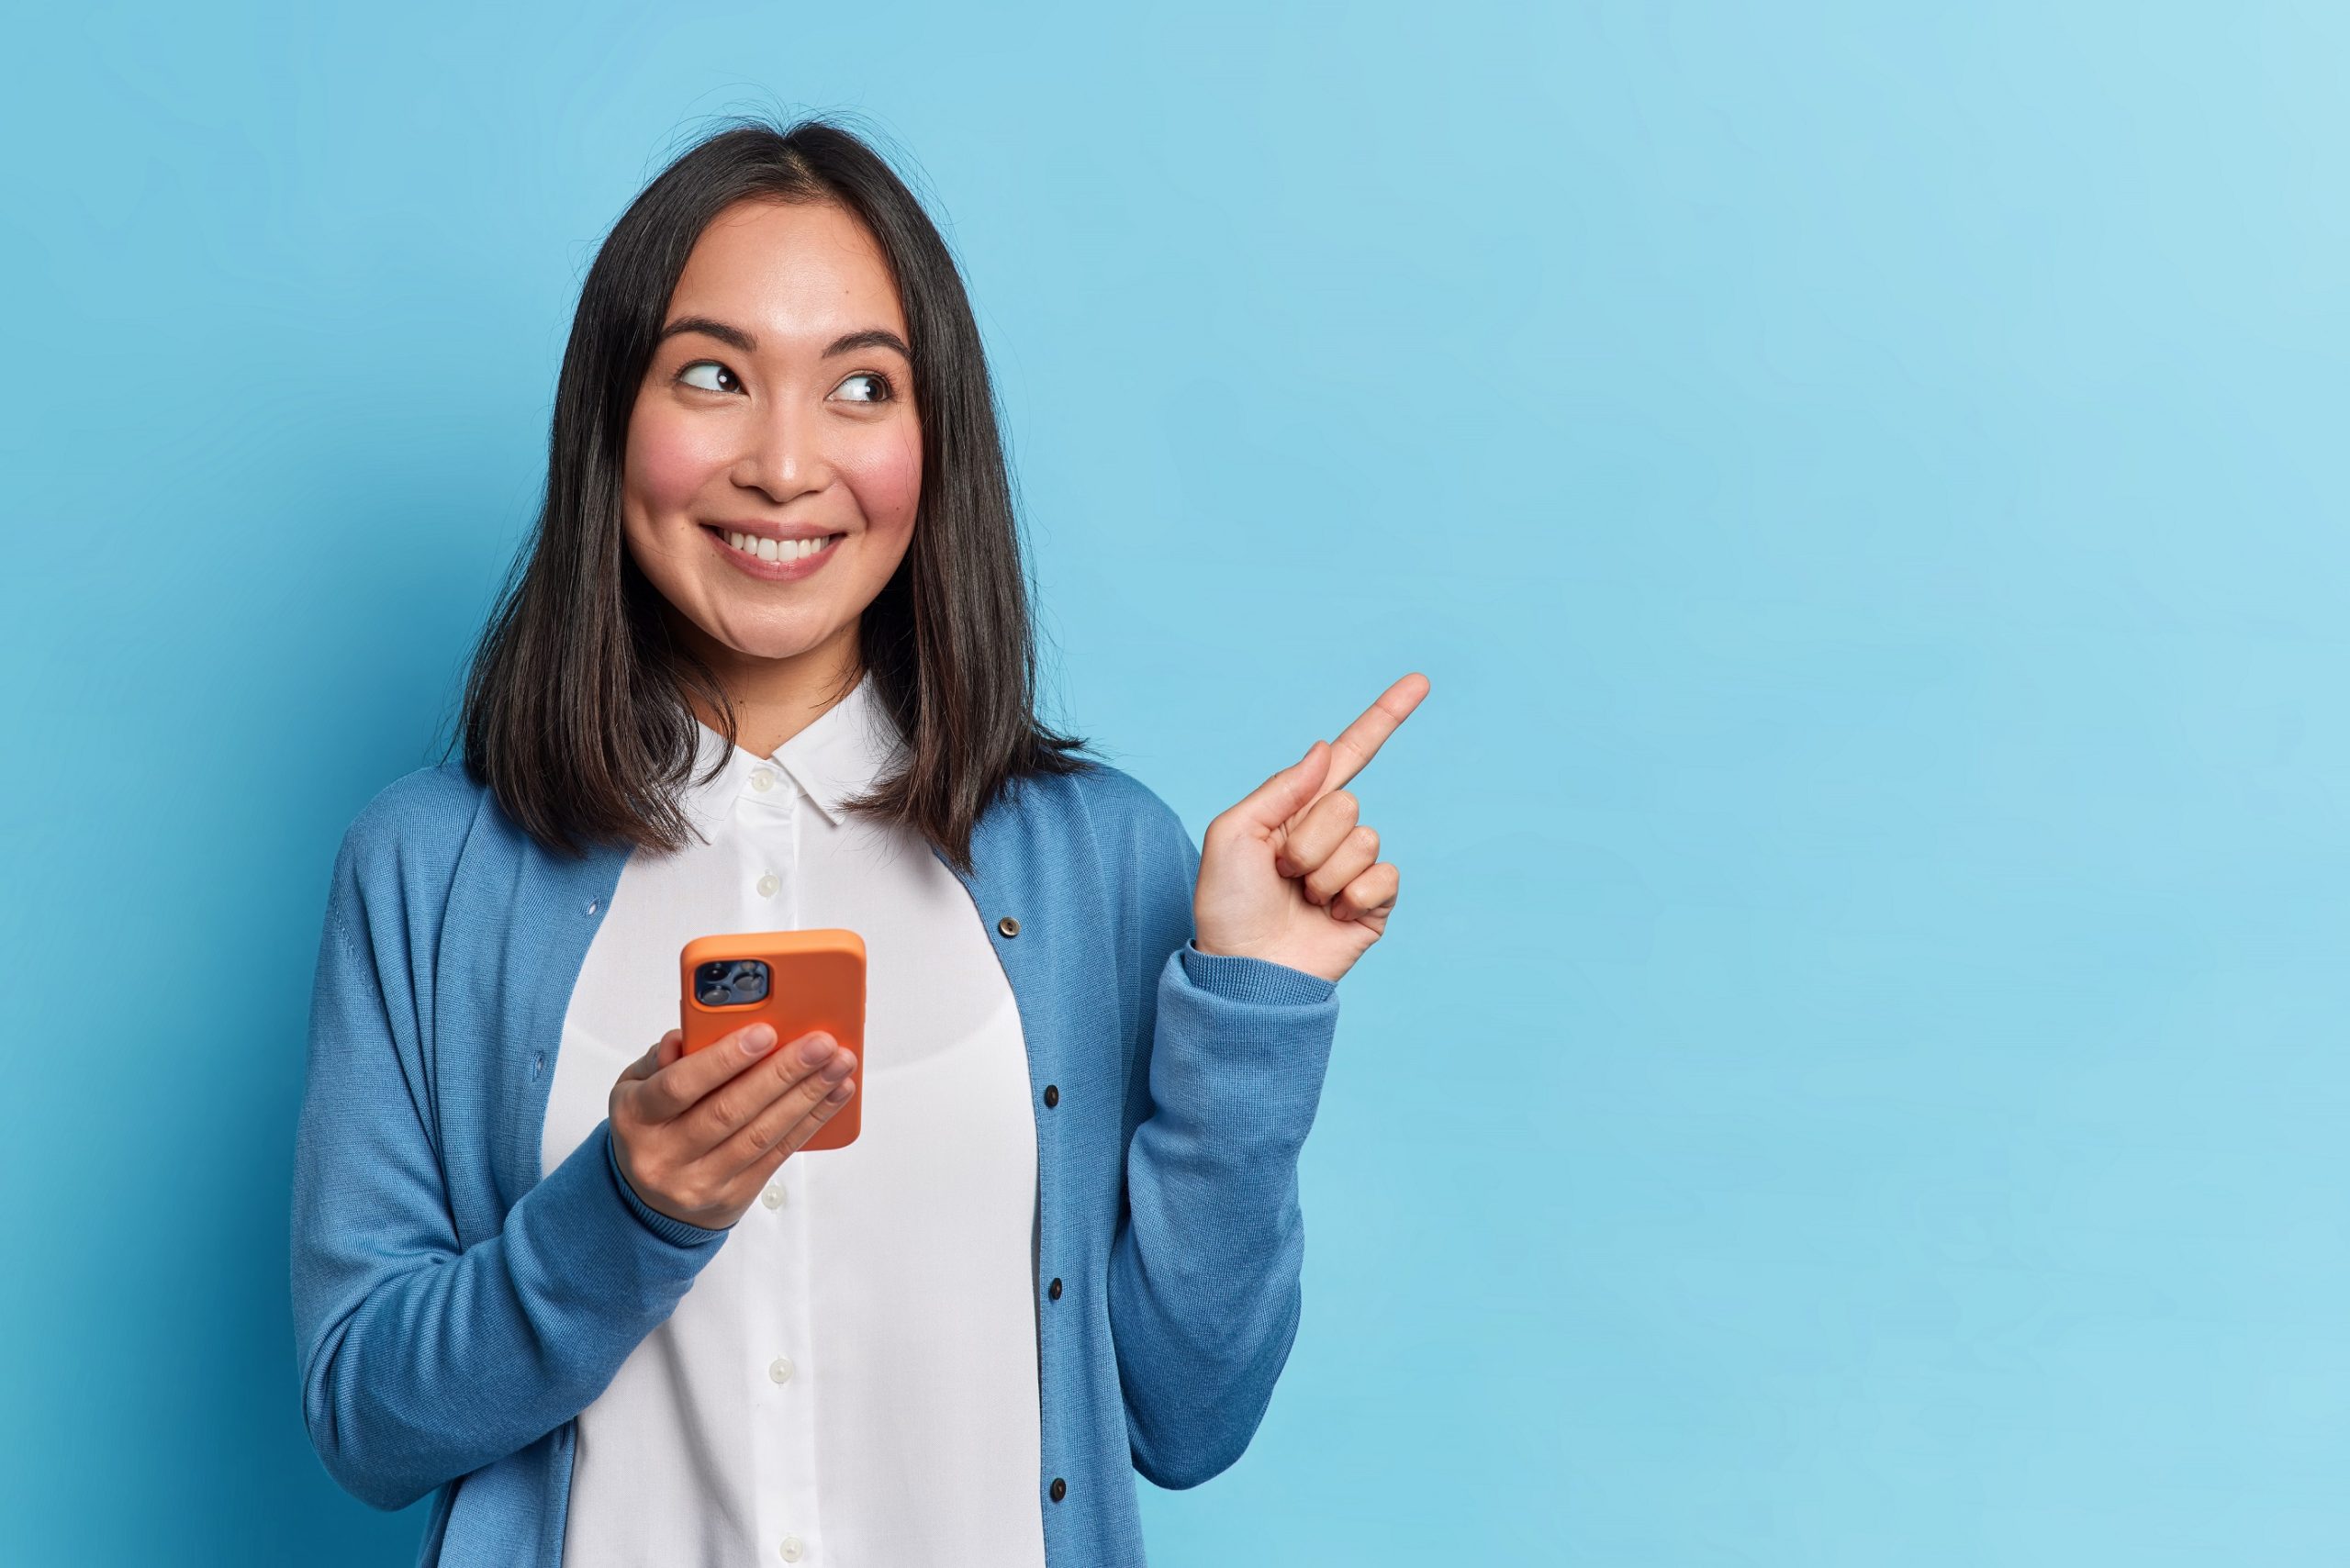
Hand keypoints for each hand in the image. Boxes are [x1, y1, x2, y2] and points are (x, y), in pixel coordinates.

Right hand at [606, 1022, 857, 1229]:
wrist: (649, 1200)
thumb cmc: (651, 1127)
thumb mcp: (637, 1088)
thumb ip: (663, 1059)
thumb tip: (690, 1034)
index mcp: (636, 1117)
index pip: (679, 1086)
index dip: (725, 1059)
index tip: (766, 1031)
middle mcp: (664, 1154)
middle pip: (730, 1111)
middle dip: (782, 1073)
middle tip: (820, 1043)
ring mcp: (700, 1181)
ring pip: (761, 1135)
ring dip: (807, 1096)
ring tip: (838, 1065)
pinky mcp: (734, 1196)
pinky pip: (778, 1154)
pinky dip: (811, 1121)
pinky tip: (833, 1094)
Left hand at [1192, 671, 1427, 985]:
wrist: (1245, 971)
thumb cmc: (1226, 905)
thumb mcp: (1233, 833)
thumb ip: (1281, 788)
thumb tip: (1323, 749)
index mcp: (1297, 809)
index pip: (1349, 754)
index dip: (1384, 717)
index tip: (1419, 682)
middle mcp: (1330, 835)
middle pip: (1347, 805)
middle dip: (1308, 841)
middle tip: (1281, 875)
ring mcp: (1353, 871)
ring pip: (1364, 842)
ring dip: (1324, 874)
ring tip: (1300, 900)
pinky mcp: (1372, 906)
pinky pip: (1384, 879)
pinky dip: (1353, 897)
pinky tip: (1329, 916)